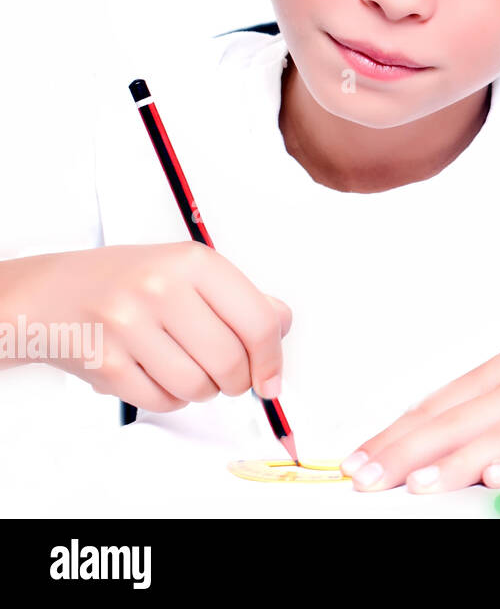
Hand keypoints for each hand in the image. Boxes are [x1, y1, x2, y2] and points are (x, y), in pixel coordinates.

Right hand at [2, 242, 291, 408]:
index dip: (272, 359)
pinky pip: (162, 401)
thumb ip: (239, 296)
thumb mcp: (188, 270)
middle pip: (230, 361)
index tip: (272, 379)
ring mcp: (128, 326)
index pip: (258, 322)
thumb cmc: (129, 281)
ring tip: (190, 370)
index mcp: (193, 262)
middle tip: (230, 378)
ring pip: (198, 386)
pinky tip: (159, 376)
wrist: (51, 293)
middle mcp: (161, 289)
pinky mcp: (105, 362)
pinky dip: (171, 398)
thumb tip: (282, 324)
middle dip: (238, 380)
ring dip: (204, 390)